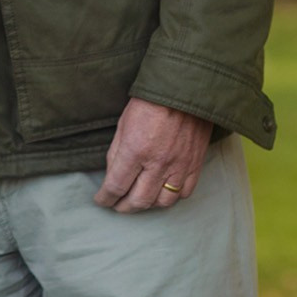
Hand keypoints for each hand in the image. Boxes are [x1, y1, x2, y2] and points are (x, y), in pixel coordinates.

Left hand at [93, 98, 211, 212]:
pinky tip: (163, 192)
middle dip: (124, 207)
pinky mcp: (195, 164)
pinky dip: (172, 197)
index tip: (101, 200)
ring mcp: (179, 166)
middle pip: (139, 200)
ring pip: (162, 202)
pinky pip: (184, 193)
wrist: (184, 89)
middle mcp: (158, 163)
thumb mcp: (123, 124)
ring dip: (148, 205)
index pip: (116, 186)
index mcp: (135, 150)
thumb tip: (112, 176)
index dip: (106, 198)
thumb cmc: (150, 102)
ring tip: (139, 200)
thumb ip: (116, 153)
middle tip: (117, 205)